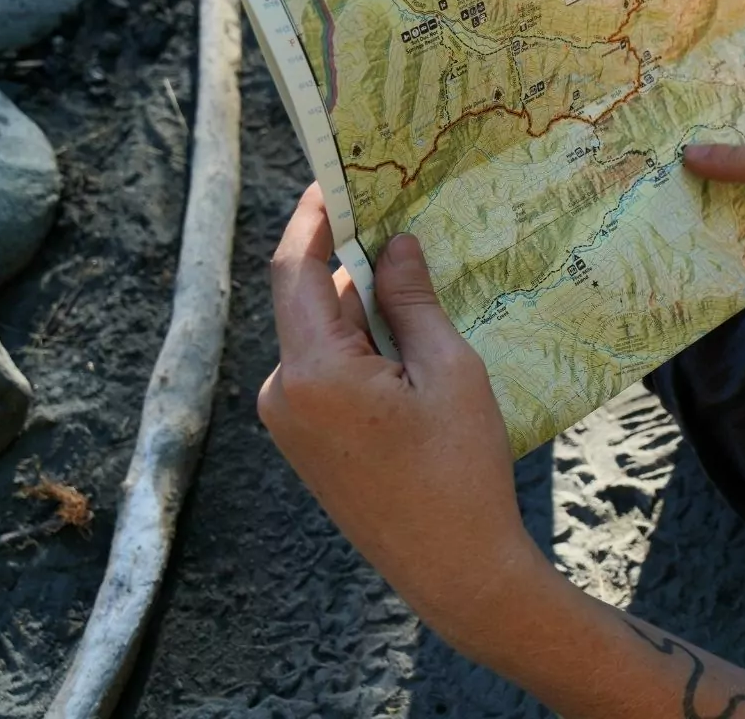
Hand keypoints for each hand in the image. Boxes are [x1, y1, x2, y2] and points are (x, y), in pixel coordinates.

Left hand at [259, 185, 553, 652]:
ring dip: (361, 305)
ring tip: (417, 276)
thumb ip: (411, 300)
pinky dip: (360, 345)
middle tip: (398, 214)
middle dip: (349, 257)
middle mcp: (283, 393)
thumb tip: (392, 243)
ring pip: (320, 336)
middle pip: (309, 300)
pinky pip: (325, 371)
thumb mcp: (449, 371)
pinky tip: (409, 338)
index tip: (339, 176)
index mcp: (312, 370)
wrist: (454, 569)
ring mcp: (290, 423)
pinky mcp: (307, 444)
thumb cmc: (461, 469)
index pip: (297, 268)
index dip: (315, 216)